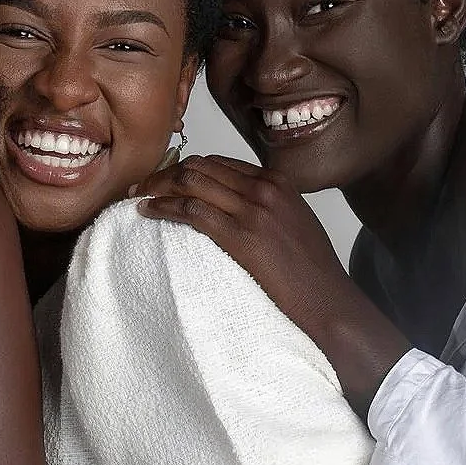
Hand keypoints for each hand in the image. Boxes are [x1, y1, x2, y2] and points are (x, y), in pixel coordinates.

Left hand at [130, 155, 407, 407]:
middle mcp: (265, 188)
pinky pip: (191, 210)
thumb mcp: (295, 222)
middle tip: (142, 184)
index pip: (220, 162)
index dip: (188, 167)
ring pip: (191, 181)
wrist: (328, 301)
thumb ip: (269, 205)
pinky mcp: (241, 234)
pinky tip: (148, 211)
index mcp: (278, 182)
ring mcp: (253, 209)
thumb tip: (235, 203)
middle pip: (201, 166)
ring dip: (157, 186)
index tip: (167, 177)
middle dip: (166, 172)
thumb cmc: (312, 272)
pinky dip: (163, 207)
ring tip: (137, 195)